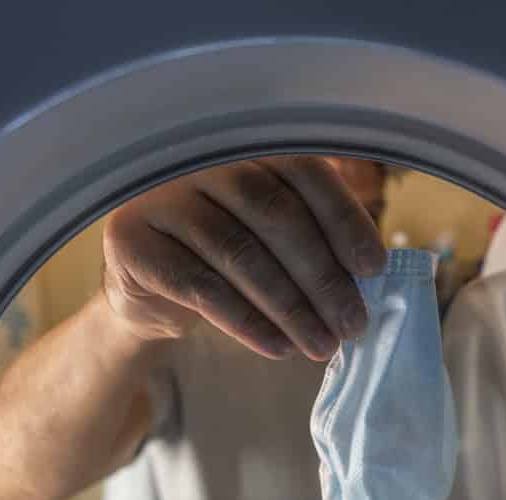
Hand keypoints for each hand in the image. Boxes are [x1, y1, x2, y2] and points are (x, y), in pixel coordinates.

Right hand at [101, 156, 387, 360]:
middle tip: (352, 324)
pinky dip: (246, 322)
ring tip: (321, 346)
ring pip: (239, 253)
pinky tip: (277, 346)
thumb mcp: (273, 242)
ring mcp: (161, 197)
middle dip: (321, 276)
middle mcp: (202, 160)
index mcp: (245, 147)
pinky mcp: (131, 241)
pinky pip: (200, 287)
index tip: (374, 270)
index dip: (344, 220)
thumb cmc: (227, 263)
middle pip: (274, 213)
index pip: (304, 172)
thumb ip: (316, 241)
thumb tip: (370, 279)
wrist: (152, 293)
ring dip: (290, 307)